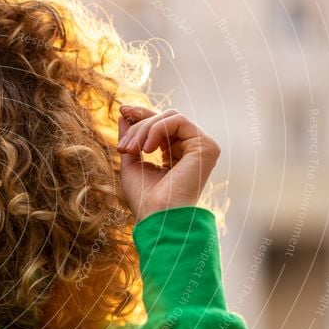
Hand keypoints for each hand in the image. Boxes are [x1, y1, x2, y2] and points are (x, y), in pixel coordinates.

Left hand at [116, 105, 220, 222]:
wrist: (158, 217)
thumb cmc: (144, 199)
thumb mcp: (131, 163)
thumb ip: (131, 138)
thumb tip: (124, 113)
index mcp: (176, 155)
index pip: (160, 126)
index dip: (142, 116)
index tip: (122, 110)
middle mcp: (191, 149)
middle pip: (164, 119)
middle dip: (139, 126)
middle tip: (123, 146)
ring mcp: (201, 147)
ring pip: (169, 117)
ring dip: (145, 129)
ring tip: (132, 150)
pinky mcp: (206, 146)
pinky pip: (178, 121)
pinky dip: (157, 129)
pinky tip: (147, 149)